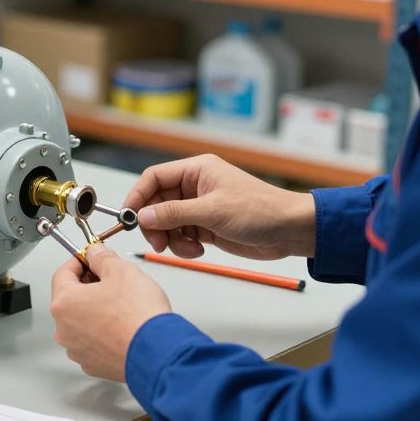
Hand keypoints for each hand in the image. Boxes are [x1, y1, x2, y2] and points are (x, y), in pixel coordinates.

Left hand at [50, 244, 170, 381]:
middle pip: (71, 298)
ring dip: (97, 308)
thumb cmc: (138, 316)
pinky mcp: (94, 364)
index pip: (63, 273)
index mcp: (64, 304)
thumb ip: (102, 257)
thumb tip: (95, 253)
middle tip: (111, 278)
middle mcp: (64, 330)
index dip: (80, 260)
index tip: (92, 258)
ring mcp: (78, 350)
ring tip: (122, 303)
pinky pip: (93, 340)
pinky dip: (104, 330)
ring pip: (82, 320)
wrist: (158, 353)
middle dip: (90, 284)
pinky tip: (123, 324)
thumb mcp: (121, 270)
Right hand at [124, 154, 316, 261]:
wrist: (290, 231)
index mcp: (196, 171)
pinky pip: (181, 235)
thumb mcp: (213, 211)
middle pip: (157, 203)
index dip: (138, 196)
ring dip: (171, 239)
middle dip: (155, 224)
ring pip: (167, 223)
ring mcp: (200, 207)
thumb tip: (143, 216)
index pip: (154, 178)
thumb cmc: (260, 210)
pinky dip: (184, 246)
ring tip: (190, 249)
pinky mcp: (206, 226)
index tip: (128, 217)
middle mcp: (194, 186)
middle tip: (158, 242)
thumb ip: (175, 213)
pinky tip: (200, 250)